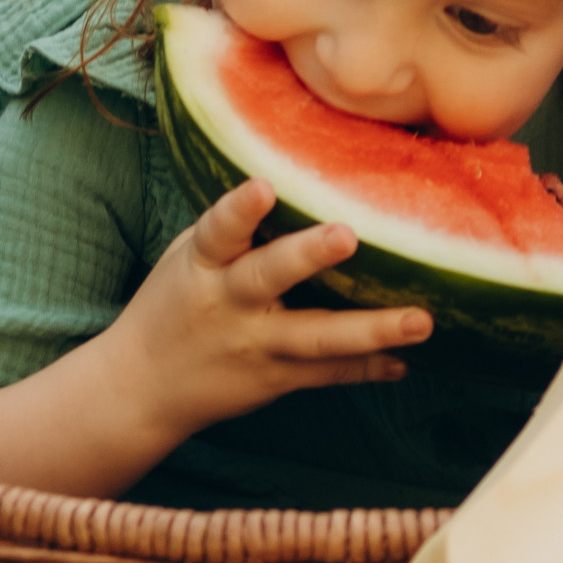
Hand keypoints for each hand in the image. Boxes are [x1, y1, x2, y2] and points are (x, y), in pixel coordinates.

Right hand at [114, 178, 432, 443]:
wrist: (142, 388)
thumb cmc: (174, 303)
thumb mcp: (188, 256)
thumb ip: (234, 227)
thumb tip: (292, 174)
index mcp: (203, 265)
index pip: (218, 231)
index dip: (239, 209)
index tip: (263, 188)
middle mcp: (230, 304)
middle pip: (269, 278)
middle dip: (308, 256)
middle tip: (348, 235)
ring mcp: (256, 346)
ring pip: (316, 338)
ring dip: (370, 330)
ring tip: (420, 321)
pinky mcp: (276, 379)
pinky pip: (327, 373)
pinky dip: (367, 368)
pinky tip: (404, 361)